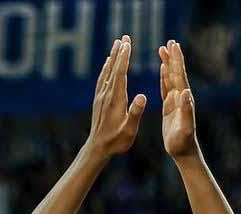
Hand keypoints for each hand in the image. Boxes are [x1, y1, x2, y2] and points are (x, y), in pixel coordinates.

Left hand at [86, 35, 146, 159]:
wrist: (97, 149)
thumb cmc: (116, 141)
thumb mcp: (129, 129)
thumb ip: (136, 112)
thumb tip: (143, 96)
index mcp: (116, 99)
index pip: (120, 73)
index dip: (124, 58)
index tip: (128, 43)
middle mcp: (106, 95)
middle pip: (113, 69)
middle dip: (119, 52)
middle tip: (124, 37)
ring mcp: (101, 98)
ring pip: (106, 73)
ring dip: (112, 57)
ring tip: (116, 45)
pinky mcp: (98, 101)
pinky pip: (102, 80)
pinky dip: (106, 69)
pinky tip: (107, 65)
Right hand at [160, 40, 199, 160]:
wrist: (183, 152)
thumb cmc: (182, 142)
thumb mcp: (184, 127)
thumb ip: (186, 110)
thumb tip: (186, 92)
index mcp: (183, 99)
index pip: (179, 76)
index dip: (176, 61)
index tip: (173, 46)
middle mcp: (181, 97)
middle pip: (176, 73)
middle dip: (173, 57)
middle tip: (170, 42)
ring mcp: (176, 101)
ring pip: (171, 78)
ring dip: (168, 64)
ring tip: (164, 50)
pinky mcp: (170, 107)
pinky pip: (166, 88)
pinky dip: (164, 77)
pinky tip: (162, 70)